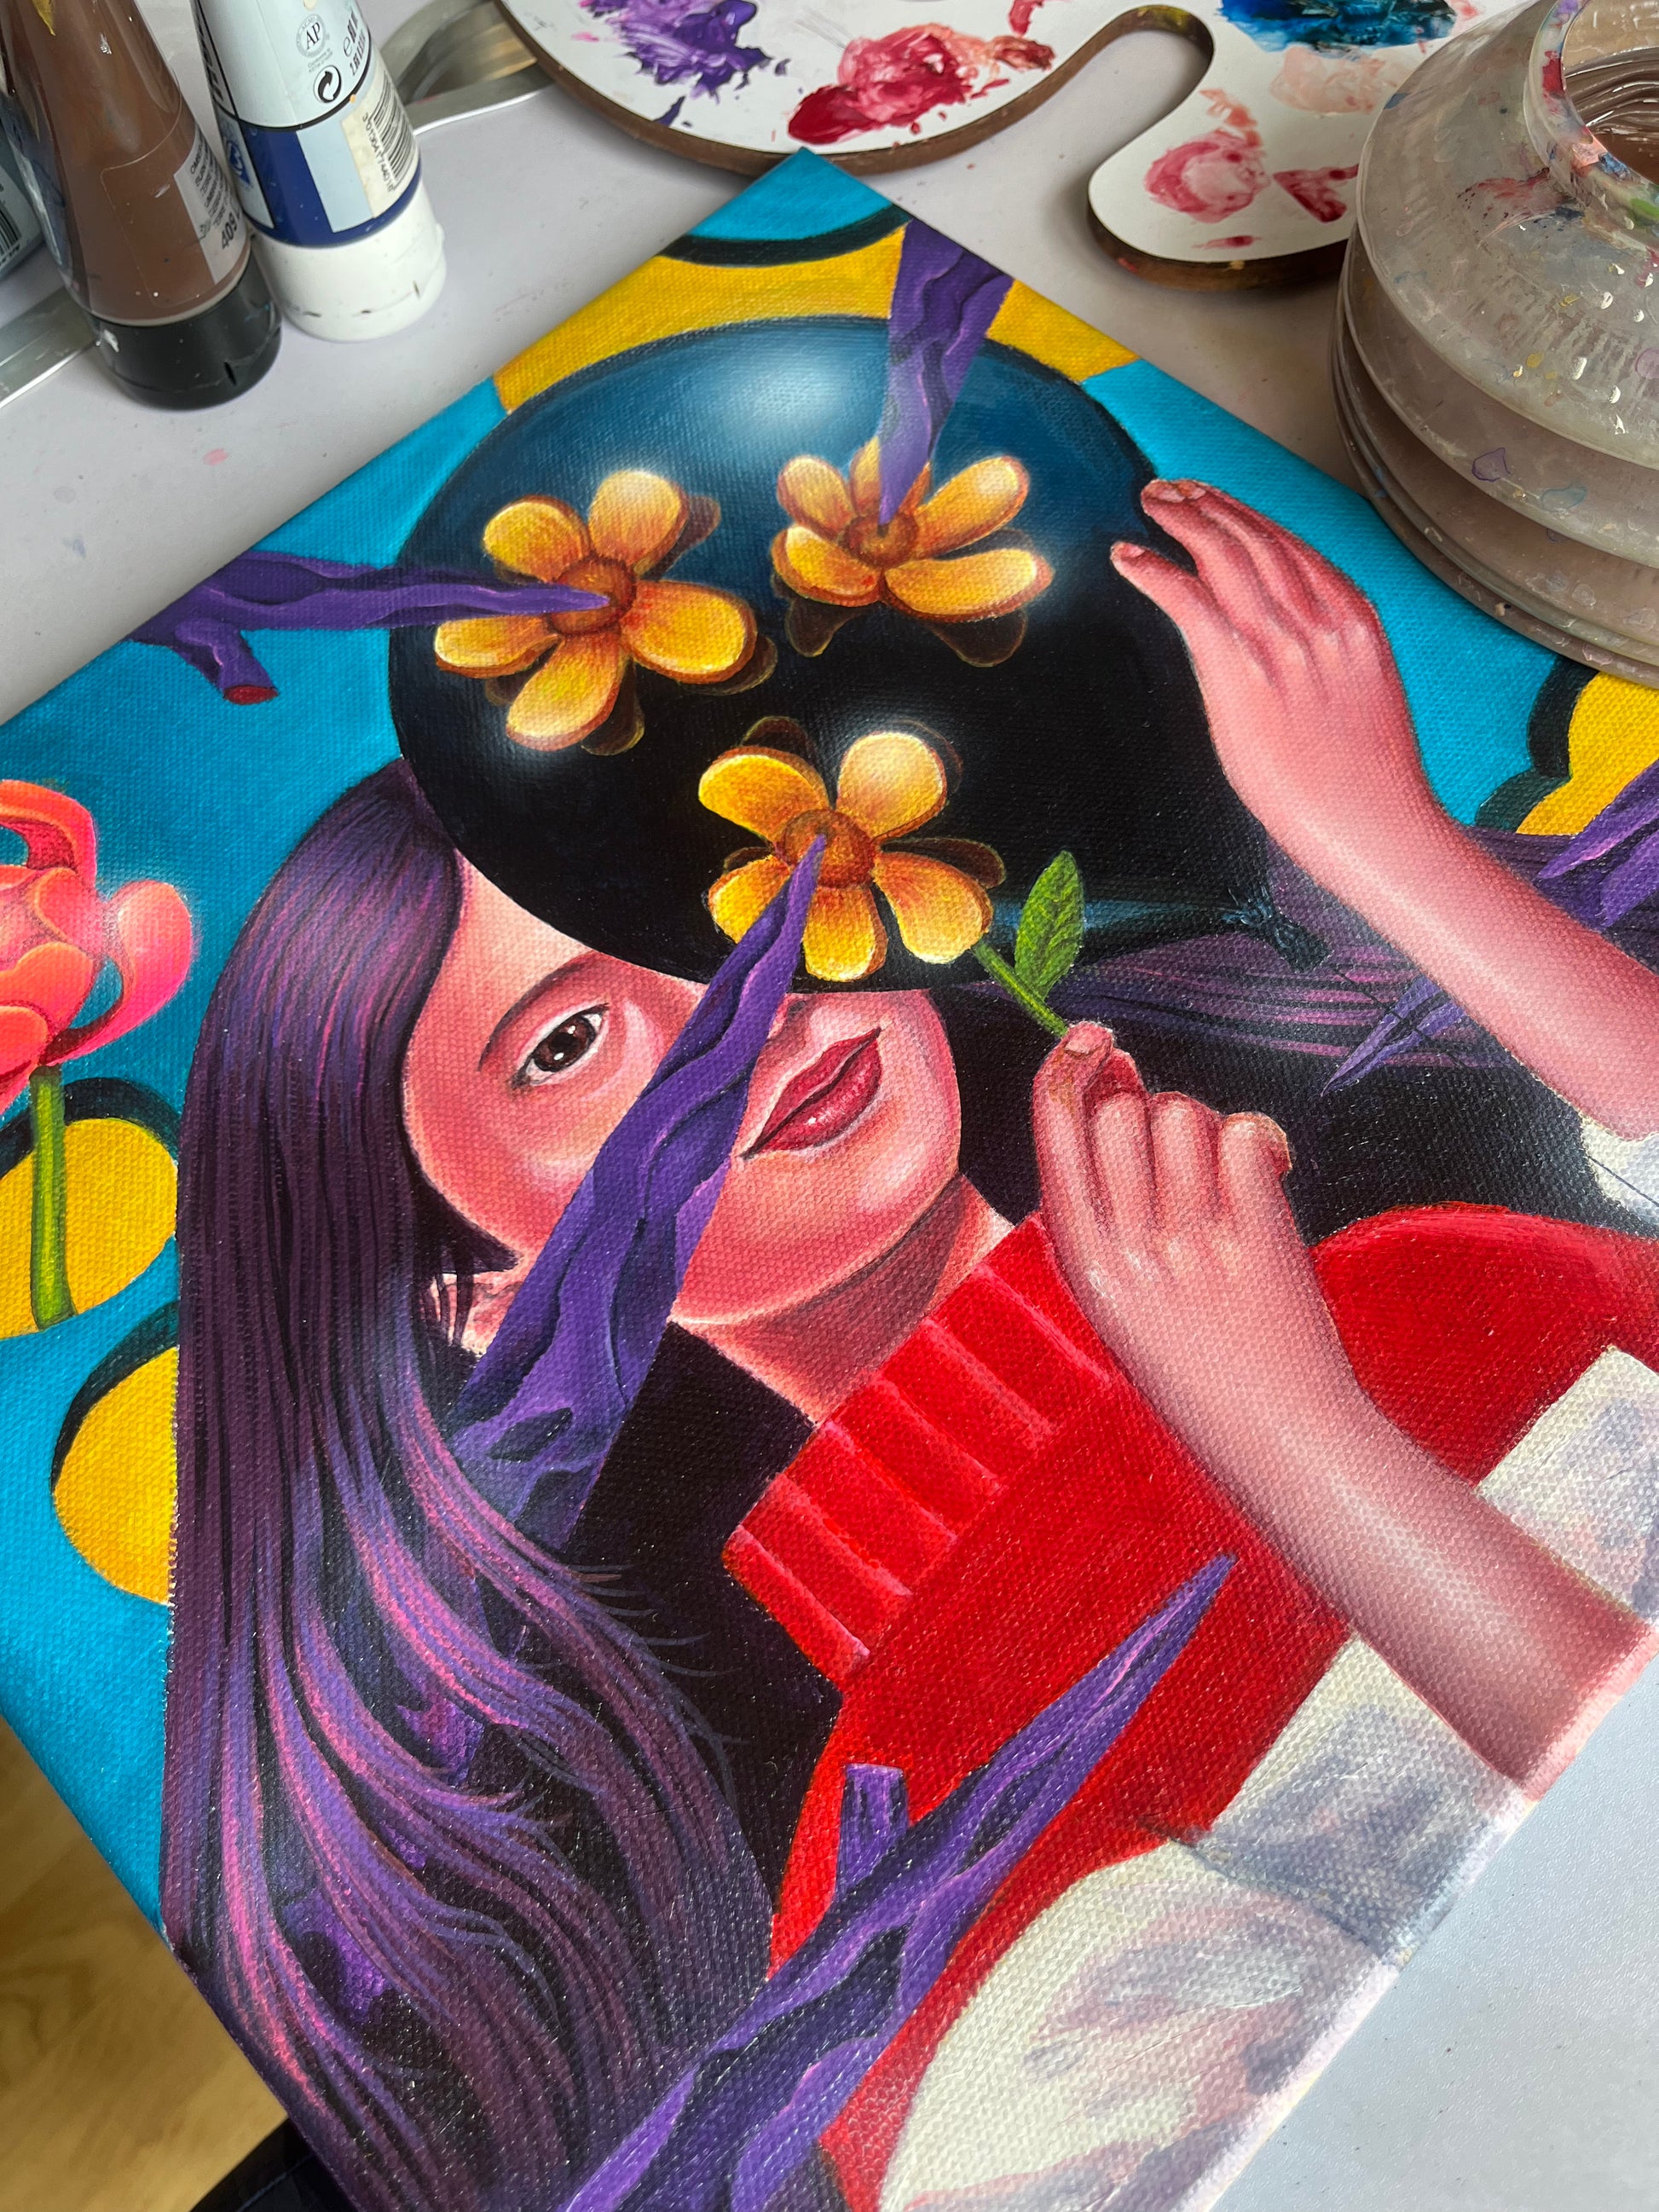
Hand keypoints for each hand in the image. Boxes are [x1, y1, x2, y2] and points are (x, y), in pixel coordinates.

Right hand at [1031, 1023, 1369, 1481]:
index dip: (1066, 1069)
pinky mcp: (1258, 1239)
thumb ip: (1116, 1206)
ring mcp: (1194, 1245)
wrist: (1282, 1439)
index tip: (1091, 1037)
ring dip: (1207, 1125)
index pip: (1055, 1136)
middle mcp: (1131, 1254)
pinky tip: (1272, 1173)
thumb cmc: (1207, 1366)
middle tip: (1175, 1126)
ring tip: (1226, 1174)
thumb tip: (1120, 1081)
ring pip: (1184, 1117)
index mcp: (1086, 1268)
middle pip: (1118, 1115)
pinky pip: (1243, 1137)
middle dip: (1148, 1100)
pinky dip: (1261, 1142)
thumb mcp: (1129, 1295)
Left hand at [1113, 481, 1439, 891]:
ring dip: (1180, 521)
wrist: (1375, 823)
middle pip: (1256, 538)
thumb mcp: (1360, 700)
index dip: (1248, 516)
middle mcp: (1319, 619)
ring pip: (1224, 555)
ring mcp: (1282, 642)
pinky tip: (1127, 556)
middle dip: (1209, 505)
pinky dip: (1155, 572)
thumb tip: (1290, 656)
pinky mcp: (1243, 671)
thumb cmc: (1367, 782)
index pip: (1294, 548)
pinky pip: (1190, 602)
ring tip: (1150, 502)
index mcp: (1355, 621)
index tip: (1218, 501)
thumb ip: (1327, 662)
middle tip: (1171, 490)